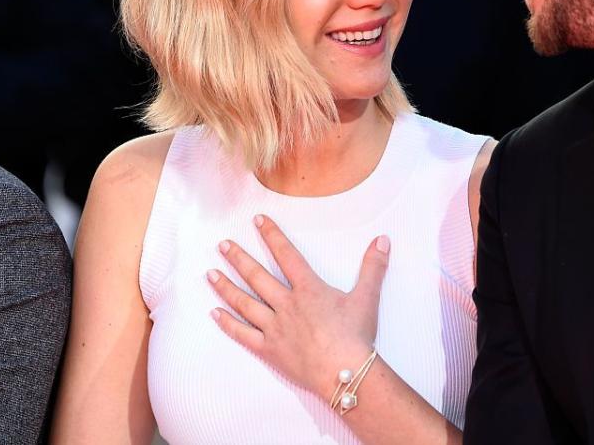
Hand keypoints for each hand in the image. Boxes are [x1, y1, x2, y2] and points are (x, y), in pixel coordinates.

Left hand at [207, 214, 390, 397]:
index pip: (286, 255)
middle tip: (222, 245)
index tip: (257, 220)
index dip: (272, 235)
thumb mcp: (367, 297)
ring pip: (244, 303)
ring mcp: (275, 327)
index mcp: (309, 289)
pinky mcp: (269, 350)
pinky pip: (243, 334)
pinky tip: (215, 314)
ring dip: (226, 287)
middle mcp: (287, 304)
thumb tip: (383, 239)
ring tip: (210, 273)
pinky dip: (227, 324)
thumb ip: (373, 266)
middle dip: (238, 258)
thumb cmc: (356, 335)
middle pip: (257, 277)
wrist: (344, 372)